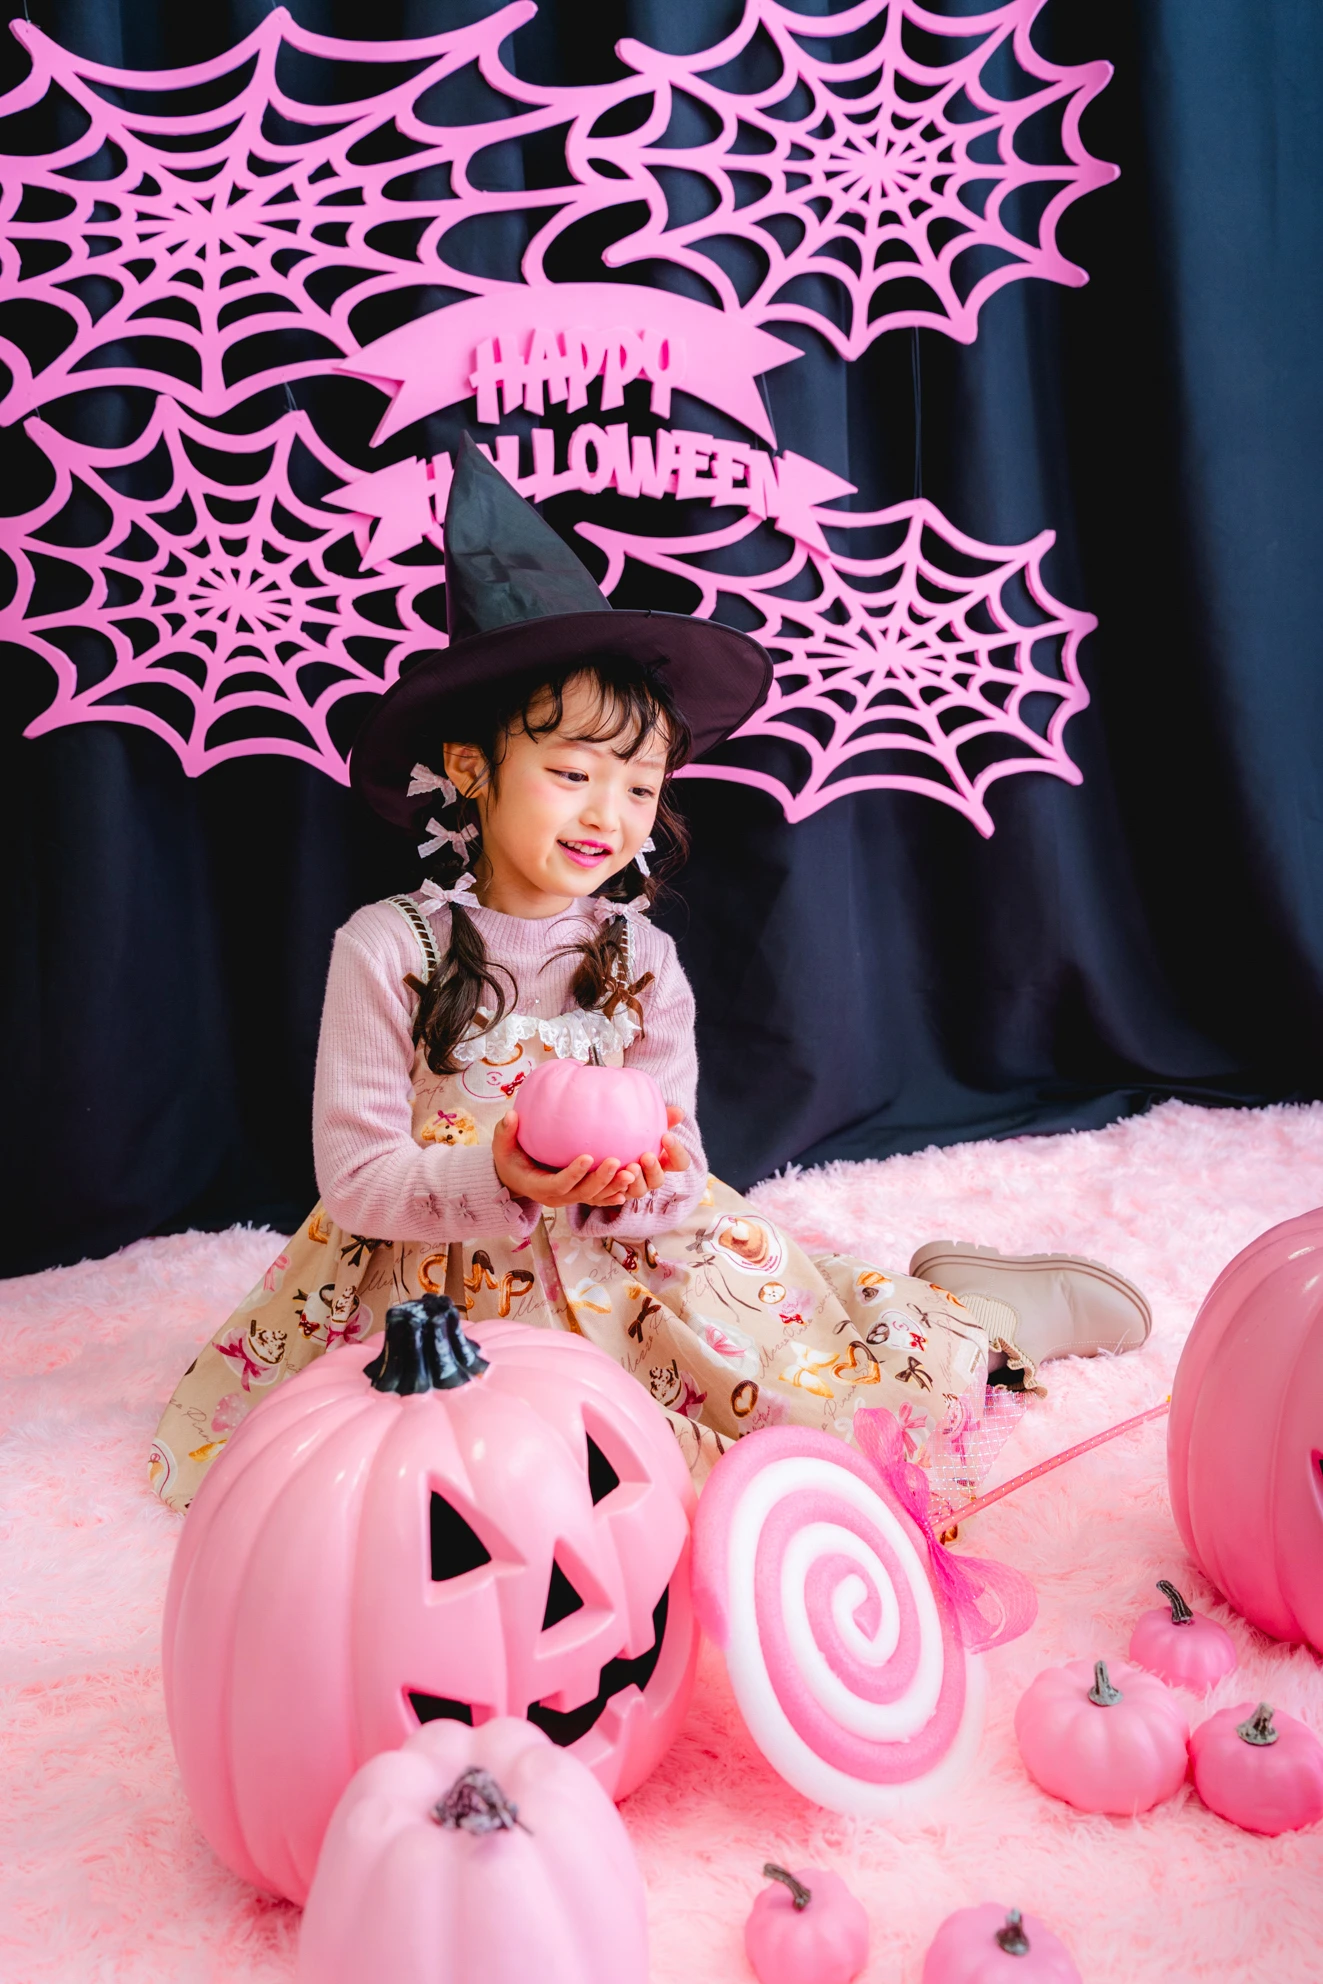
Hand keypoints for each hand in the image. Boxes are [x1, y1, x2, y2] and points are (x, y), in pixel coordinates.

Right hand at [492, 1109, 638, 1207]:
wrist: (515, 1179)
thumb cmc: (510, 1160)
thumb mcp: (502, 1148)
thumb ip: (505, 1133)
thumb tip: (511, 1115)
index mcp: (539, 1187)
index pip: (559, 1183)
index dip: (574, 1173)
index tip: (588, 1157)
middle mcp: (558, 1197)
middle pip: (583, 1193)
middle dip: (601, 1179)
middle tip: (616, 1160)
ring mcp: (570, 1198)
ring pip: (595, 1197)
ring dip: (614, 1187)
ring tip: (632, 1171)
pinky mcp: (579, 1194)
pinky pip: (599, 1197)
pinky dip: (614, 1194)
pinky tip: (630, 1186)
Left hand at [619, 1106, 691, 1199]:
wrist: (609, 1148)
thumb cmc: (636, 1134)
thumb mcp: (649, 1126)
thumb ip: (664, 1119)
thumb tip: (679, 1112)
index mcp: (665, 1162)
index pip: (680, 1162)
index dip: (676, 1152)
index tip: (666, 1136)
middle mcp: (652, 1178)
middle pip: (659, 1180)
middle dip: (654, 1169)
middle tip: (647, 1156)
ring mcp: (636, 1187)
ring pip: (640, 1190)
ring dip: (636, 1180)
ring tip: (630, 1167)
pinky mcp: (618, 1193)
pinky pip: (618, 1195)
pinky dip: (617, 1187)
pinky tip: (613, 1176)